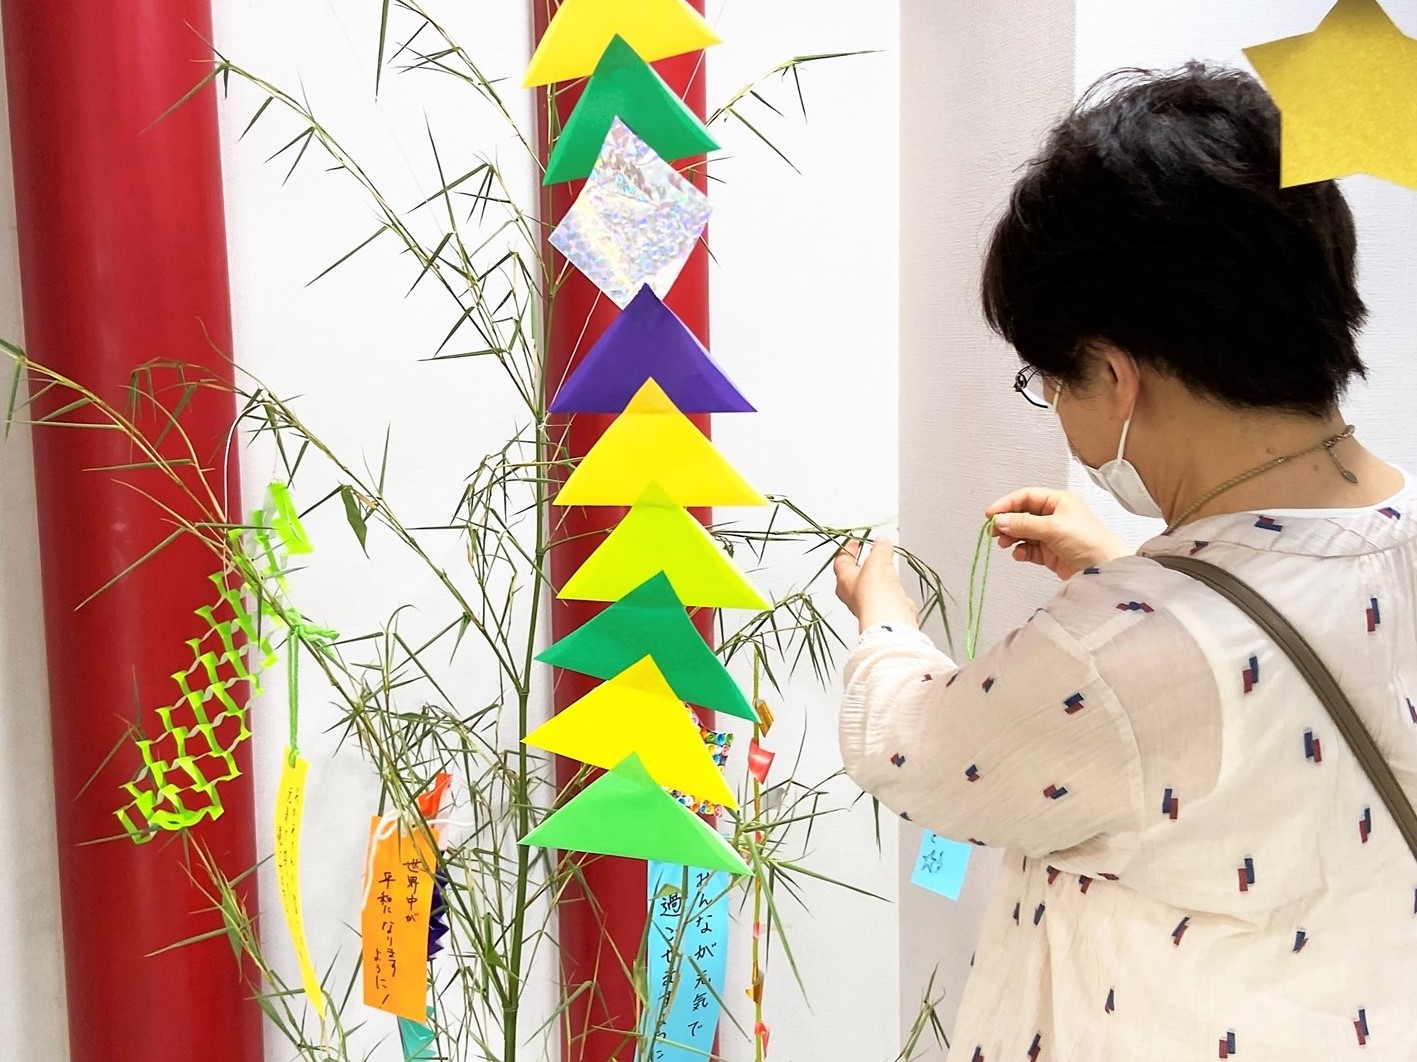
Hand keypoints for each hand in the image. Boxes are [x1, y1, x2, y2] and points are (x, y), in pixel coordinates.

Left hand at [833, 537, 919, 632]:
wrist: (890, 618)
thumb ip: (880, 548)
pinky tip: (895, 584)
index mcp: (843, 580)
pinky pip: (883, 595)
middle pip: (853, 574)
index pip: (840, 560)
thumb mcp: (877, 560)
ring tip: (884, 565)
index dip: (847, 548)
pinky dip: (888, 587)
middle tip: (868, 554)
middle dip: (861, 563)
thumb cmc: (875, 593)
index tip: (853, 541)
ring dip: (876, 575)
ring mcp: (866, 604)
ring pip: (869, 586)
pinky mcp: (881, 610)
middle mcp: (852, 594)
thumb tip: (881, 541)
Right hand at [985, 488, 1130, 579]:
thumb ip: (1024, 524)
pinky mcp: (1051, 553)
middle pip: (1022, 515)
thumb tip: (999, 521)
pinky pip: (1029, 549)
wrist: (1105, 569)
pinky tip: (1019, 554)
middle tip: (994, 532)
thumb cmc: (1089, 542)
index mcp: (1059, 501)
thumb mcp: (1053, 528)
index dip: (1007, 504)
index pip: (1026, 497)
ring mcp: (1052, 535)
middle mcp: (1055, 516)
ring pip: (1024, 533)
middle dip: (1007, 522)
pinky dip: (1022, 551)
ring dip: (1012, 538)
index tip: (990, 515)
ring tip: (1004, 544)